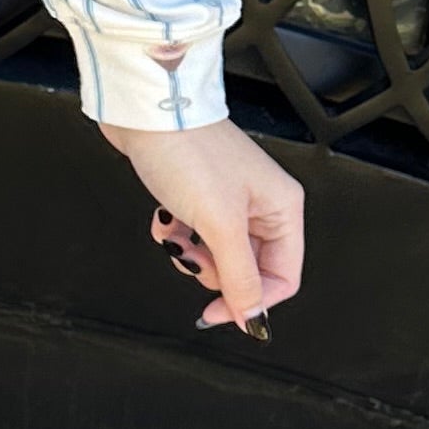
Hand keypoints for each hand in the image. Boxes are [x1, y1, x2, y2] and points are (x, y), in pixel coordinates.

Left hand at [99, 115, 305, 336]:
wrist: (145, 113)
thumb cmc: (188, 150)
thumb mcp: (219, 224)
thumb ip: (239, 274)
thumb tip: (253, 316)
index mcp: (282, 208)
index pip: (283, 277)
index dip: (252, 302)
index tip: (219, 313)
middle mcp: (261, 204)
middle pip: (247, 268)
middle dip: (213, 270)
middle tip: (192, 257)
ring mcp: (229, 200)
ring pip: (217, 255)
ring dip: (189, 253)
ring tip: (175, 233)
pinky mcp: (199, 196)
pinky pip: (193, 236)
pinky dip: (174, 235)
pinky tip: (164, 219)